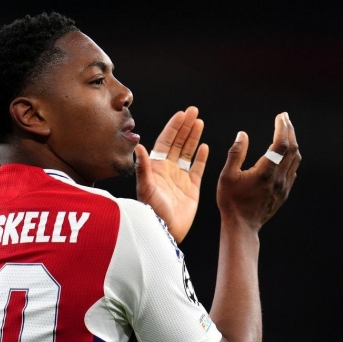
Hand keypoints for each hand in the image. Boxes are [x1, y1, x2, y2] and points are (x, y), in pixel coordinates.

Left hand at [135, 106, 208, 242]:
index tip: (181, 114)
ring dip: (193, 137)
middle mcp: (168, 170)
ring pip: (188, 152)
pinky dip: (201, 157)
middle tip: (193, 111)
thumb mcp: (145, 188)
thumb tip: (138, 146)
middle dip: (185, 126)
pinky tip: (204, 146)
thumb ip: (143, 167)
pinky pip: (197, 169)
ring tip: (199, 122)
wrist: (164, 230)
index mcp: (156, 167)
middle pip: (178, 143)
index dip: (173, 127)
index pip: (166, 141)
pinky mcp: (192, 188)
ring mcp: (180, 178)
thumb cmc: (151, 211)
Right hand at [217, 112, 299, 229]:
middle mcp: (279, 179)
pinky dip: (291, 158)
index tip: (281, 116)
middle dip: (289, 130)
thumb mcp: (227, 176)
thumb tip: (242, 135)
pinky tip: (285, 154)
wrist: (242, 226)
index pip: (281, 144)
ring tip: (286, 132)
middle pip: (292, 149)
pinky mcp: (284, 194)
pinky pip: (293, 171)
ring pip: (295, 160)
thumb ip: (235, 153)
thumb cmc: (231, 201)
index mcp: (265, 172)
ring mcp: (284, 187)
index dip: (282, 127)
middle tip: (284, 118)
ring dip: (292, 143)